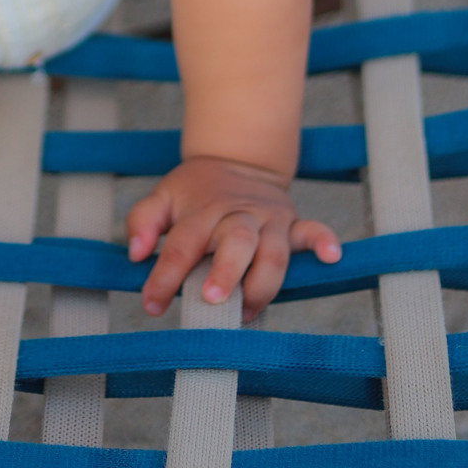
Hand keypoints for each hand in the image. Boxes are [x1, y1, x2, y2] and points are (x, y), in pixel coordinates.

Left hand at [125, 156, 340, 319]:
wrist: (236, 158)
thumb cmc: (195, 191)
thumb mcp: (163, 196)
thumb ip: (143, 221)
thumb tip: (136, 253)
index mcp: (202, 212)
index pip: (182, 244)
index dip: (165, 276)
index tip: (152, 304)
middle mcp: (236, 216)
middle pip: (235, 243)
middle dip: (225, 272)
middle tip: (211, 299)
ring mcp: (267, 220)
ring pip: (273, 250)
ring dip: (264, 280)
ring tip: (251, 309)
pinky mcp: (292, 224)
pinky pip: (312, 229)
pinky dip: (323, 241)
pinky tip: (331, 255)